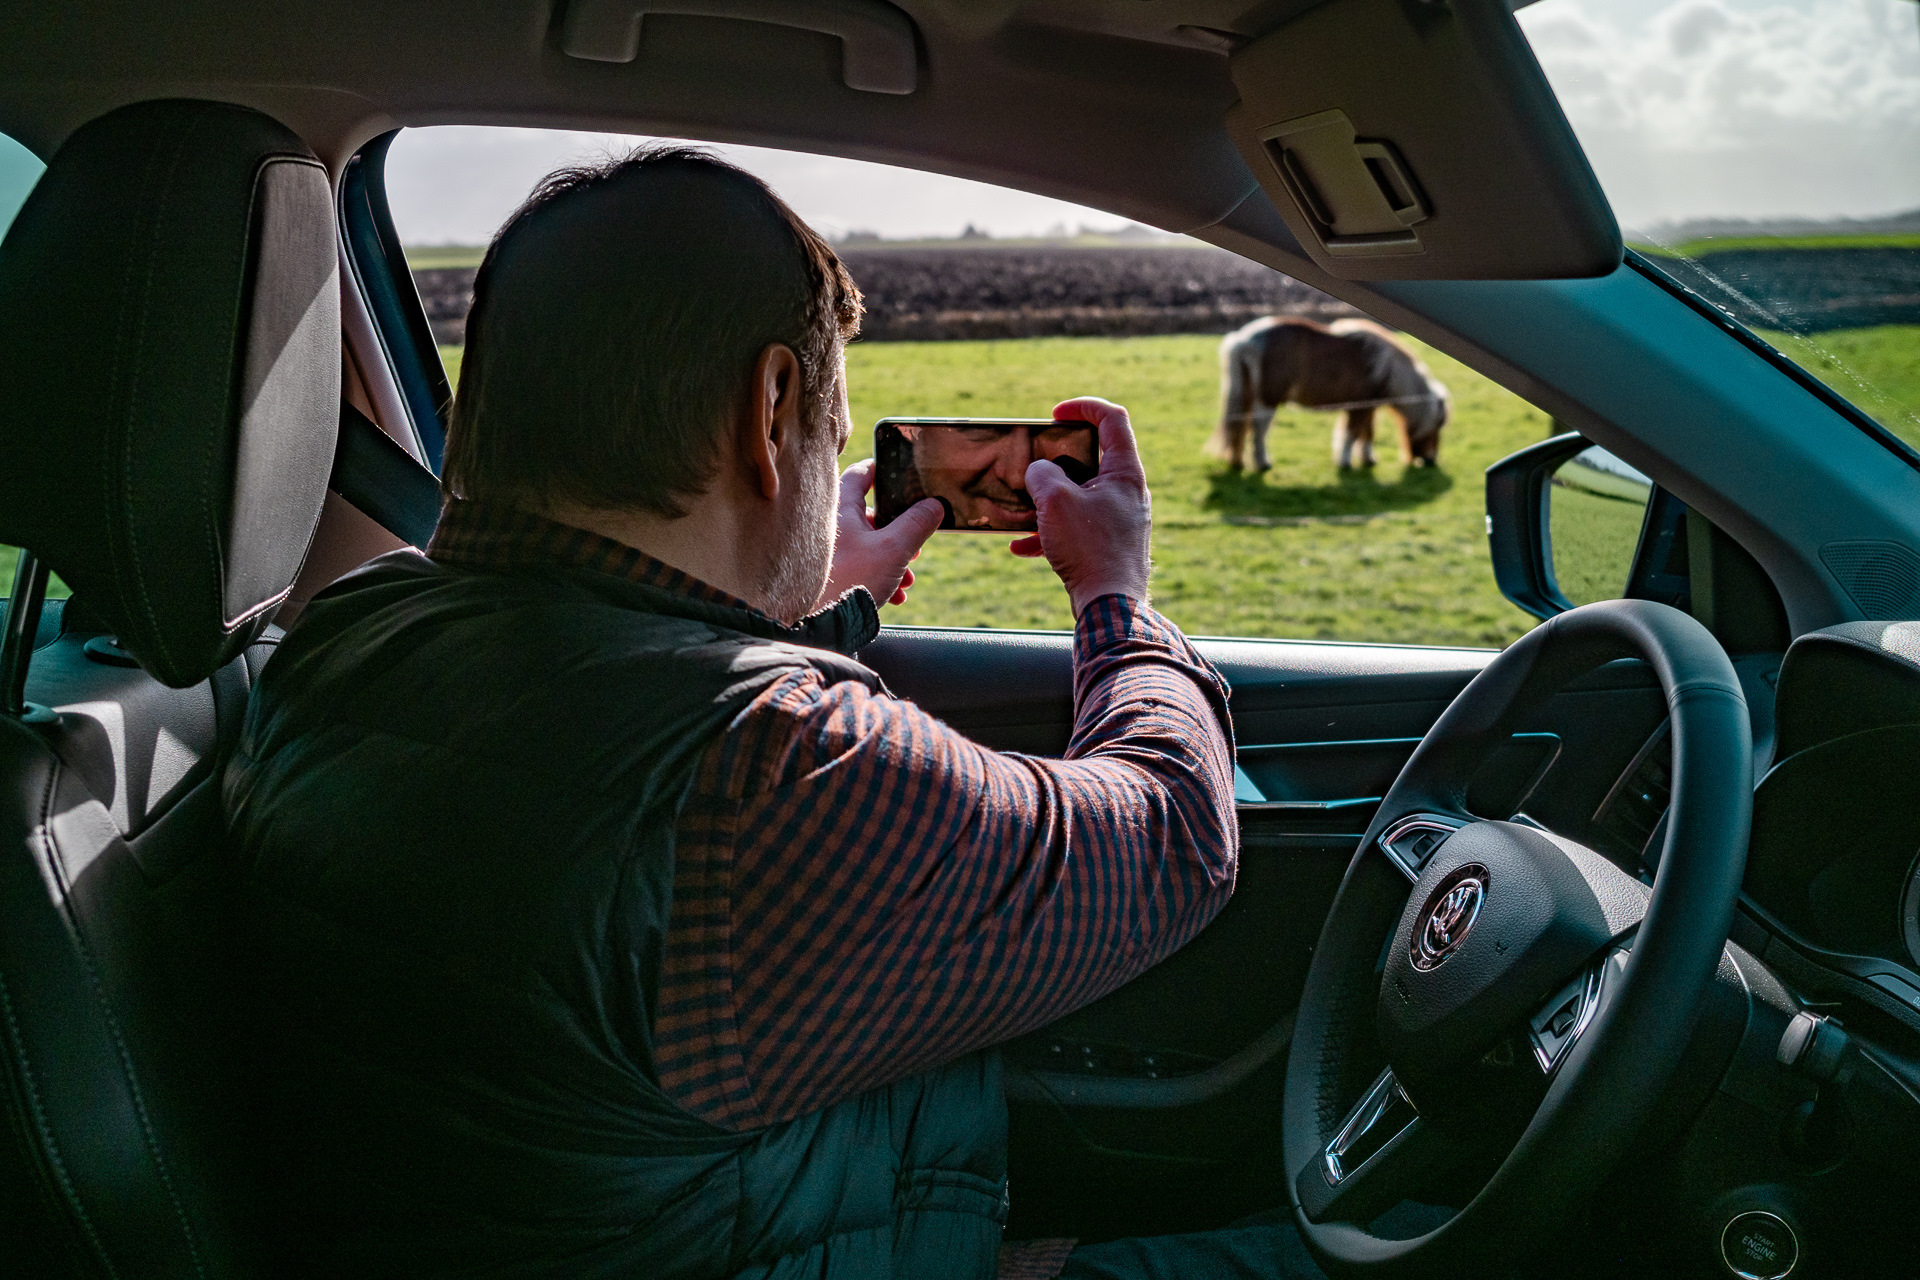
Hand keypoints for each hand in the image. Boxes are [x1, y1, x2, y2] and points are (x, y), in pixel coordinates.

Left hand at [817, 458, 942, 608]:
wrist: (819, 624)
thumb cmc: (851, 580)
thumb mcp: (894, 550)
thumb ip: (917, 524)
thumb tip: (935, 505)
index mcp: (842, 507)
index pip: (863, 473)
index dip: (886, 472)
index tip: (905, 478)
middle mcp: (832, 524)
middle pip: (872, 515)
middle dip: (900, 533)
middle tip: (916, 547)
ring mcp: (830, 549)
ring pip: (869, 545)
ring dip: (894, 561)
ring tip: (907, 579)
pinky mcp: (829, 573)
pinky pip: (859, 567)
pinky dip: (879, 577)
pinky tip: (893, 596)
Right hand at [1009, 397, 1151, 616]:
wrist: (1110, 607)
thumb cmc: (1090, 550)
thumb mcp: (1055, 501)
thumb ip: (1042, 475)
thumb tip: (1038, 473)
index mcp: (1125, 473)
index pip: (1113, 420)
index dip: (1083, 407)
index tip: (1055, 415)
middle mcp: (1127, 493)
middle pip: (1091, 458)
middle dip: (1055, 460)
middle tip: (1034, 462)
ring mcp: (1119, 519)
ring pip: (1079, 496)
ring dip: (1047, 499)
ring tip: (1021, 506)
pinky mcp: (1108, 544)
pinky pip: (1076, 528)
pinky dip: (1049, 532)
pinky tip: (1021, 546)